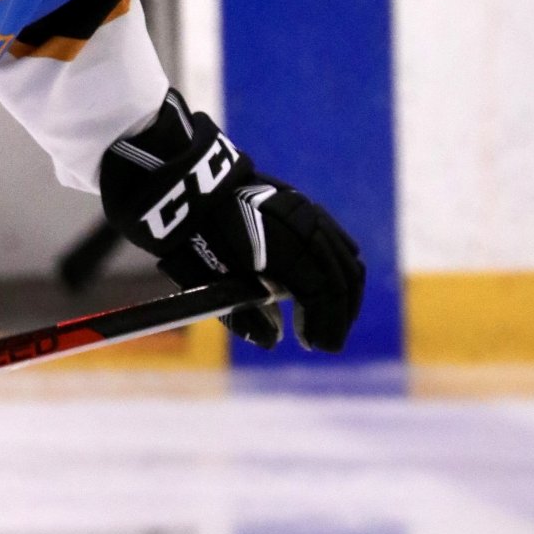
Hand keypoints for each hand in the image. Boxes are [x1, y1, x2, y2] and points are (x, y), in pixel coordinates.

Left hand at [99, 89, 364, 352]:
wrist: (186, 187)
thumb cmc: (194, 237)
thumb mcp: (212, 281)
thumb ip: (244, 314)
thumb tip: (273, 340)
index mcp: (284, 247)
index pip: (321, 294)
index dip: (323, 324)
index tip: (315, 346)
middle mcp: (304, 226)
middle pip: (341, 277)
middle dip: (339, 314)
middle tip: (326, 342)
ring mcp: (309, 211)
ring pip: (347, 257)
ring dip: (344, 292)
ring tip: (329, 317)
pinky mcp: (305, 204)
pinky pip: (337, 238)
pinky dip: (341, 265)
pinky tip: (330, 284)